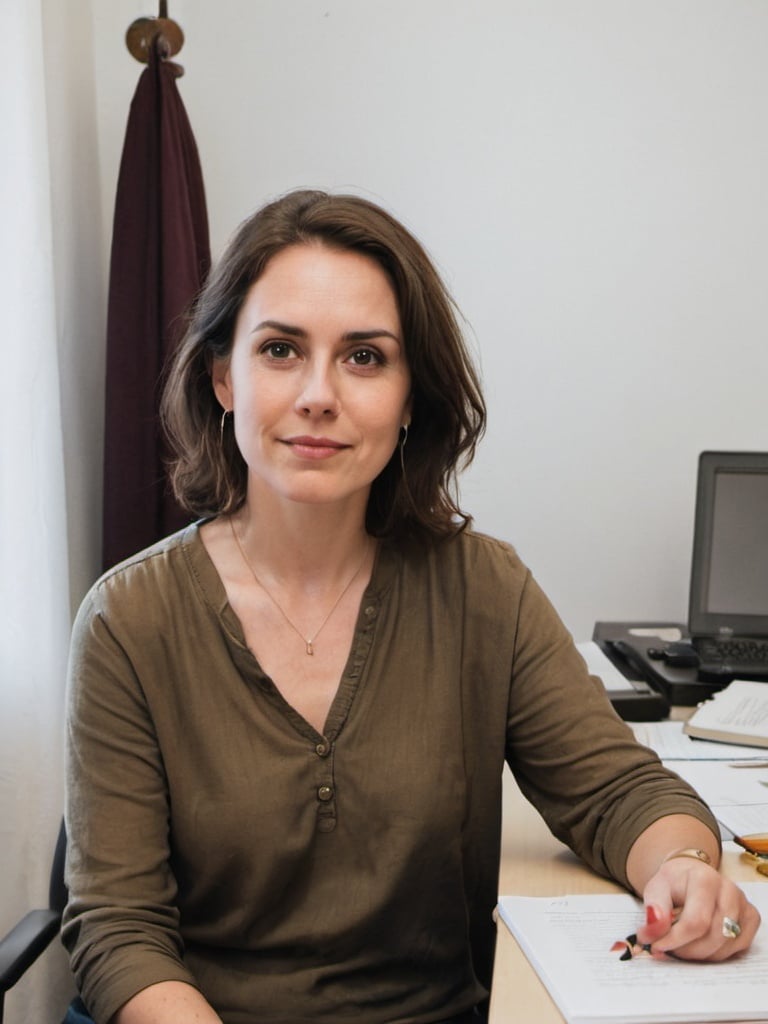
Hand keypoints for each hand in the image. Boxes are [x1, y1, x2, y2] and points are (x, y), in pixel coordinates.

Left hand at [636, 858, 760, 960]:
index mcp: (704, 878)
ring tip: (682, 945)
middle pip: (713, 937)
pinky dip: (716, 953)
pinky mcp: (751, 918)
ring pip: (726, 946)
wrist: (689, 875)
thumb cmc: (673, 884)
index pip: (695, 922)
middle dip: (687, 950)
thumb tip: (651, 935)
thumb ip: (653, 911)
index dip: (675, 940)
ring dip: (700, 954)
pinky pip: (738, 948)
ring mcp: (743, 904)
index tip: (656, 947)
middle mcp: (729, 890)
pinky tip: (700, 944)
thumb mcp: (655, 890)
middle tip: (668, 948)